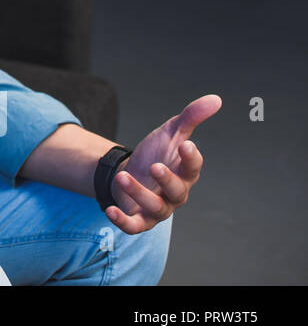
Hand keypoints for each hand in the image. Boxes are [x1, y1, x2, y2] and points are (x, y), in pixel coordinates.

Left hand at [106, 94, 220, 233]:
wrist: (127, 172)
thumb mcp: (170, 133)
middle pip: (177, 191)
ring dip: (139, 193)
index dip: (191, 158)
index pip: (193, 168)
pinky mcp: (139, 219)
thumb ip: (191, 117)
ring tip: (123, 176)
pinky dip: (123, 221)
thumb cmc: (154, 154)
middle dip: (167, 180)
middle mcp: (174, 194)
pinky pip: (134, 226)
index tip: (185, 145)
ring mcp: (157, 208)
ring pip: (155, 207)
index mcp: (184, 173)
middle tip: (155, 166)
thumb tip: (216, 98)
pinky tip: (110, 210)